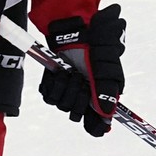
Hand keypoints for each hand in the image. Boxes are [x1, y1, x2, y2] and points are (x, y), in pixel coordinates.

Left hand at [39, 4, 125, 136]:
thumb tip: (107, 114)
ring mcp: (69, 89)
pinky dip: (53, 84)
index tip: (95, 126)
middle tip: (81, 81)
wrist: (77, 28)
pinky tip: (60, 72)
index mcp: (101, 95)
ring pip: (62, 105)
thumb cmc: (96, 46)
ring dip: (65, 88)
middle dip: (77, 98)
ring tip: (71, 72)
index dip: (96, 126)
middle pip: (77, 115)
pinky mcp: (54, 83)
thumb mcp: (106, 67)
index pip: (97, 123)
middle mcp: (85, 95)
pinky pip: (49, 96)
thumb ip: (106, 91)